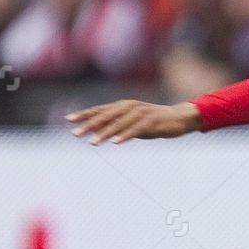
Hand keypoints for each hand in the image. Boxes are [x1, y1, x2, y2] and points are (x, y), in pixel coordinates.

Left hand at [66, 100, 201, 144]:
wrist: (180, 118)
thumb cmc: (154, 121)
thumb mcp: (132, 123)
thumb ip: (116, 126)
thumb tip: (96, 133)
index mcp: (124, 106)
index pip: (100, 110)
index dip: (84, 114)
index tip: (68, 120)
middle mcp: (130, 107)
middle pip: (105, 116)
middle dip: (89, 125)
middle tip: (75, 134)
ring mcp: (140, 114)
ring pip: (119, 124)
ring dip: (104, 134)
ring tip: (92, 143)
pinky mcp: (151, 122)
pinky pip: (136, 130)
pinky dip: (125, 136)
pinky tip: (116, 143)